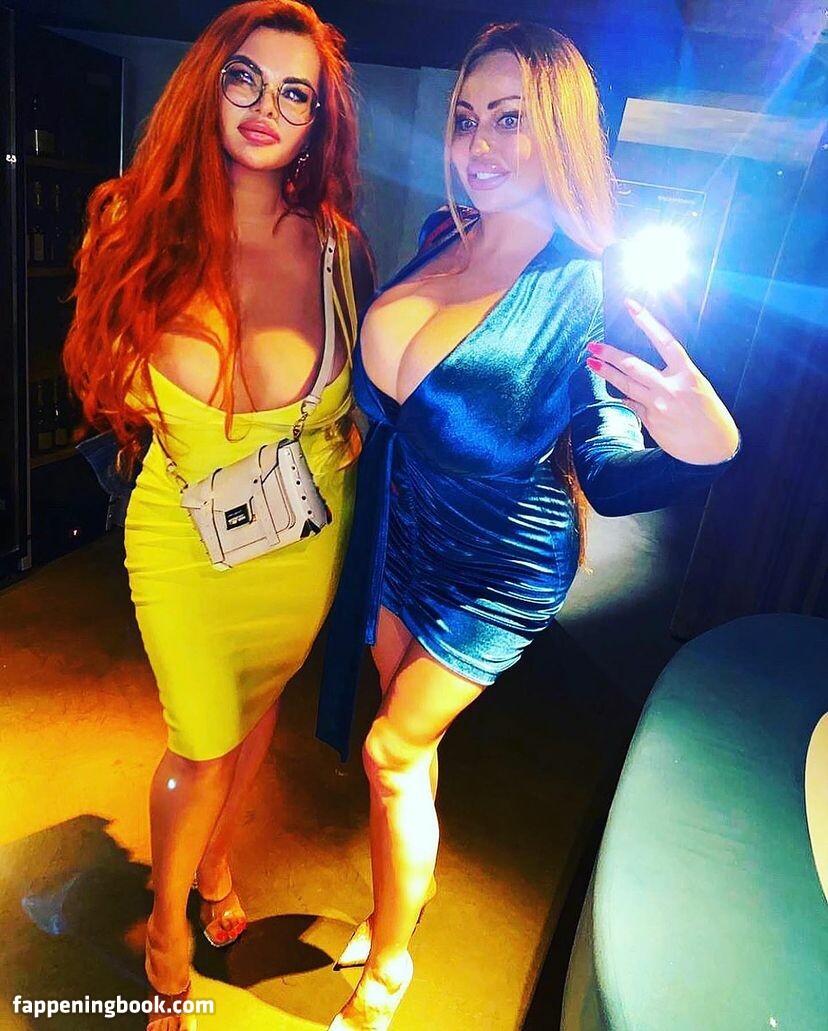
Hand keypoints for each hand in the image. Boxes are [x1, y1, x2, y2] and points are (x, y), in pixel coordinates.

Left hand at [585, 299, 739, 464]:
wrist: (714, 448)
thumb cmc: (709, 413)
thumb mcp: (698, 386)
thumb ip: (674, 376)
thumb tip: (648, 371)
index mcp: (688, 373)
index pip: (664, 341)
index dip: (646, 321)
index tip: (630, 306)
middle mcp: (671, 388)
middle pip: (633, 366)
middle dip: (610, 354)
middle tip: (592, 346)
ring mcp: (658, 405)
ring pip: (626, 385)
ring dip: (606, 372)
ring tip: (591, 363)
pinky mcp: (650, 421)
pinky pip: (632, 403)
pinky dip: (624, 396)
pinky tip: (615, 391)